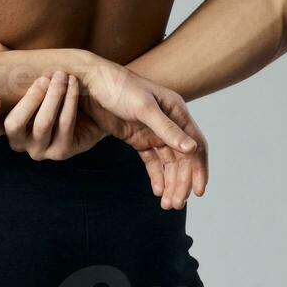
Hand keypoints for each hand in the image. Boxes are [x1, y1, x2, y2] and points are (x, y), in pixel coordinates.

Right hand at [0, 42, 106, 159]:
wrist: (89, 106)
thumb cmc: (51, 90)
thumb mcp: (30, 77)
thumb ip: (10, 64)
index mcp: (6, 125)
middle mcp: (19, 141)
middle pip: (14, 126)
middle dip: (28, 100)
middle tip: (43, 79)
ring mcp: (40, 149)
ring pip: (42, 124)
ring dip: (53, 96)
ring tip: (62, 76)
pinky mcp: (61, 151)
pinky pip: (64, 126)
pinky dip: (69, 103)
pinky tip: (74, 85)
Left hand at [77, 62, 208, 208]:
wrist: (87, 83)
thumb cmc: (117, 87)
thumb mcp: (143, 107)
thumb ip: (166, 129)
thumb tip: (192, 149)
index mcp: (176, 111)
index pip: (196, 144)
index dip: (199, 168)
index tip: (198, 191)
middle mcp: (169, 122)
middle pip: (183, 158)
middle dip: (182, 182)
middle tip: (176, 204)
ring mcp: (152, 131)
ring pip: (168, 162)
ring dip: (170, 182)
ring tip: (167, 203)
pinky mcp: (137, 137)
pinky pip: (152, 161)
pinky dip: (156, 176)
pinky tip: (157, 190)